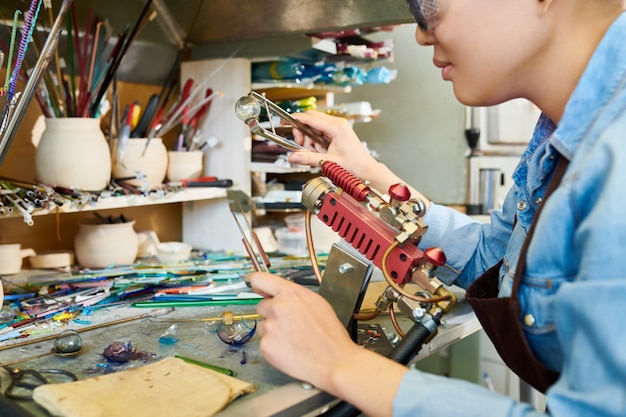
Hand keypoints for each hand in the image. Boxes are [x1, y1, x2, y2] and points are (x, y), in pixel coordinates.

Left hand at [251, 272, 408, 416]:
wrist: (334, 360)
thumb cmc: (329, 333)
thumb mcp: (317, 302)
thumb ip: (294, 295)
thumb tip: (278, 293)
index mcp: (291, 294)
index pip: (260, 279)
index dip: (255, 282)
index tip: (253, 284)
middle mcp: (277, 307)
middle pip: (262, 306)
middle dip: (272, 313)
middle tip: (290, 324)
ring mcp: (270, 327)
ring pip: (264, 325)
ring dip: (274, 331)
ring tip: (294, 339)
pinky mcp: (265, 346)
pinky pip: (265, 342)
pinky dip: (274, 346)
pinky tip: (290, 349)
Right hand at [286, 110, 429, 208]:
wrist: (366, 170)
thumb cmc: (354, 166)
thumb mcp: (328, 162)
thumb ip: (308, 159)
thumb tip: (292, 156)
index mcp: (337, 127)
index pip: (310, 118)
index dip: (295, 119)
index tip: (284, 120)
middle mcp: (338, 124)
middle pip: (311, 120)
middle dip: (303, 134)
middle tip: (304, 147)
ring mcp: (338, 127)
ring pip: (314, 127)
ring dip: (310, 140)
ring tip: (318, 153)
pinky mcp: (337, 132)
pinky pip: (320, 132)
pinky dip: (316, 142)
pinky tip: (322, 152)